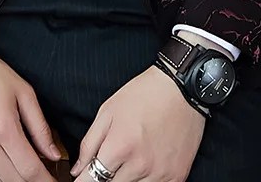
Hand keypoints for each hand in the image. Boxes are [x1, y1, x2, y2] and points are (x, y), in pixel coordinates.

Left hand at [70, 66, 205, 181]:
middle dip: (105, 178)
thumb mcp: (108, 111)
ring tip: (131, 157)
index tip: (85, 176)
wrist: (182, 88)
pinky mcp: (177, 177)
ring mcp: (160, 174)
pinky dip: (146, 179)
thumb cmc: (143, 95)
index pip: (92, 181)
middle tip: (111, 160)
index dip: (84, 180)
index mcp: (119, 147)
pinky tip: (147, 162)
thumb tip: (78, 170)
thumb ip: (89, 144)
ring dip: (126, 179)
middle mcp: (140, 166)